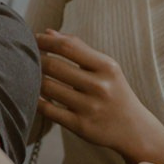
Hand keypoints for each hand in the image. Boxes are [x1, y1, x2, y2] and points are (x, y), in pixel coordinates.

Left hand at [36, 29, 163, 163]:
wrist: (135, 130)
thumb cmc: (115, 91)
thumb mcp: (106, 67)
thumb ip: (78, 48)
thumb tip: (48, 32)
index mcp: (107, 67)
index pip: (68, 46)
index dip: (45, 40)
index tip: (33, 39)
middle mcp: (100, 87)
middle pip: (53, 66)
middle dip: (36, 59)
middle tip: (27, 57)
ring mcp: (90, 108)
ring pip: (47, 87)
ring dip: (33, 79)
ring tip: (29, 75)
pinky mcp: (80, 126)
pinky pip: (48, 110)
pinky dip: (36, 100)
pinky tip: (33, 94)